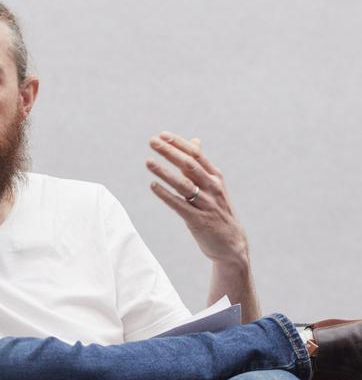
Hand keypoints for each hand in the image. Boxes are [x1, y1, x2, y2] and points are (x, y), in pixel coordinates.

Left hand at [146, 131, 248, 265]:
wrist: (231, 244)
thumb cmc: (217, 210)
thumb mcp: (213, 185)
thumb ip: (200, 165)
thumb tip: (194, 141)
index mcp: (215, 176)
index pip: (196, 154)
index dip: (178, 144)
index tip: (162, 135)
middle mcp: (212, 187)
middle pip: (189, 165)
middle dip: (169, 152)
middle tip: (152, 141)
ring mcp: (206, 204)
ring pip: (183, 184)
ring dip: (164, 172)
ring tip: (148, 162)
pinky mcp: (198, 220)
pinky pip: (179, 205)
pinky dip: (165, 195)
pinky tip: (153, 185)